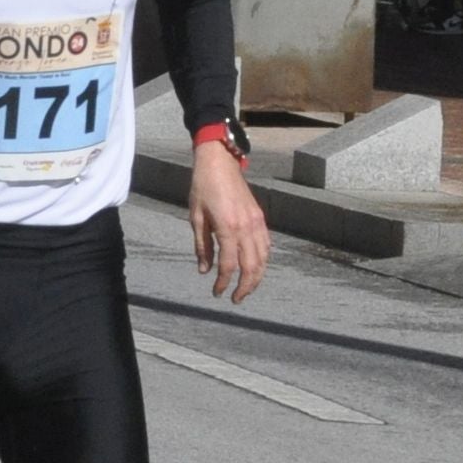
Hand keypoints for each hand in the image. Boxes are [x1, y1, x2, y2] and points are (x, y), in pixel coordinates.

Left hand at [189, 141, 270, 303]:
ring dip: (257, 277)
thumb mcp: (196, 217)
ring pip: (263, 258)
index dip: (223, 283)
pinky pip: (266, 245)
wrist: (220, 163)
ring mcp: (256, 222)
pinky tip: (256, 268)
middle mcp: (246, 227)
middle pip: (251, 266)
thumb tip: (204, 270)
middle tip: (235, 299)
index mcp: (228, 228)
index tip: (217, 292)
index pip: (228, 265)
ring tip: (247, 289)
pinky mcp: (260, 218)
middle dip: (245, 287)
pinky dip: (263, 260)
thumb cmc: (203, 188)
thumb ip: (202, 246)